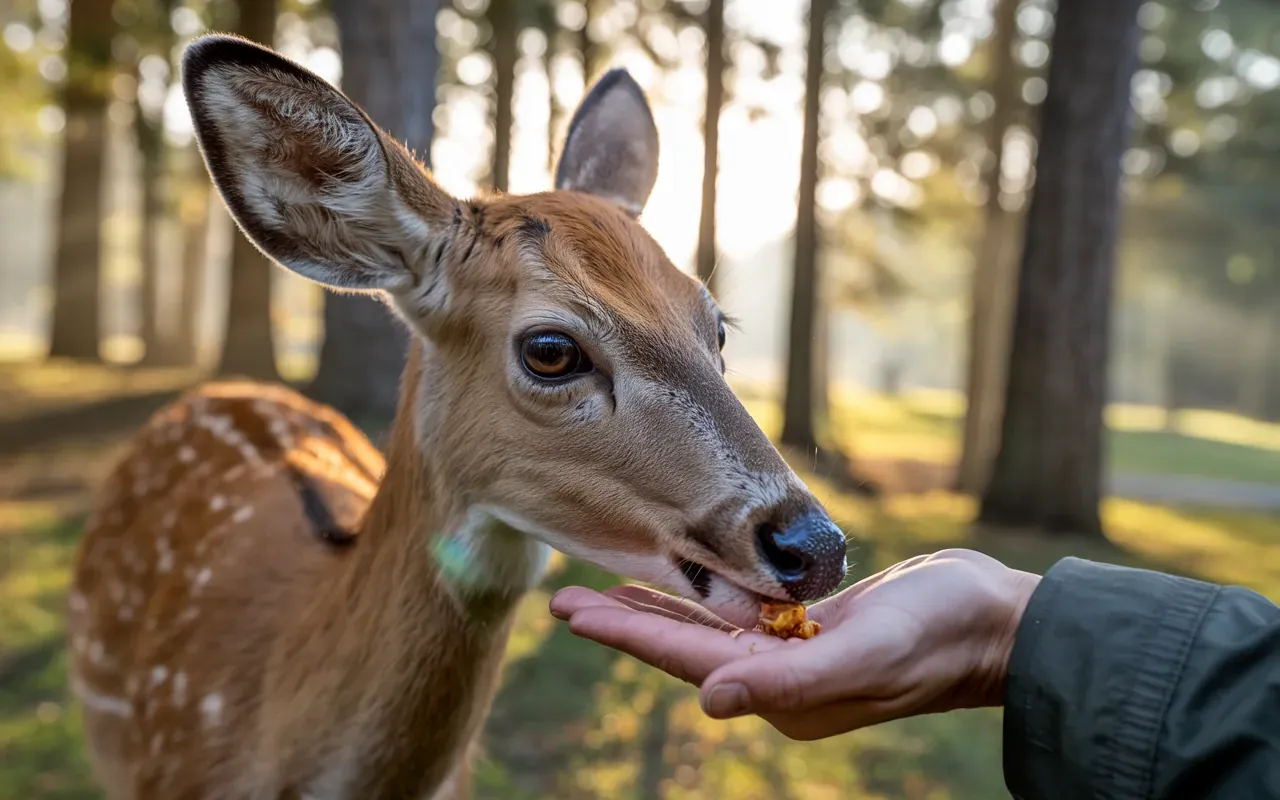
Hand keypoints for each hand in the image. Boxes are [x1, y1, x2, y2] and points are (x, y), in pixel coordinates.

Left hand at [549, 549, 1040, 740]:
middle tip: (565, 597)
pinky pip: (742, 609)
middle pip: (683, 645)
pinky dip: (704, 593)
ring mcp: (795, 651)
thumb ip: (787, 682)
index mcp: (782, 692)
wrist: (993, 622)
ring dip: (656, 607)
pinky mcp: (813, 625)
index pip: (686, 658)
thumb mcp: (863, 657)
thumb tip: (711, 700)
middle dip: (624, 621)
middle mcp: (779, 677)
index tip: (571, 611)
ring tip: (604, 589)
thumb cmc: (936, 636)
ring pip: (707, 626)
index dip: (626, 633)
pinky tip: (681, 578)